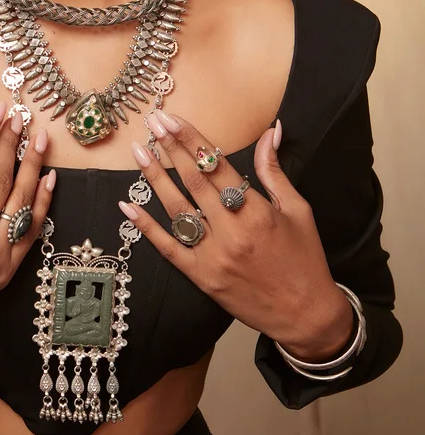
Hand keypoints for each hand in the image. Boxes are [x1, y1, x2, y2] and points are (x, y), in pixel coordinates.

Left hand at [120, 110, 353, 359]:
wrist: (306, 315)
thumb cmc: (305, 258)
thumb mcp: (297, 210)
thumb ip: (274, 171)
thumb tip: (269, 131)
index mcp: (257, 213)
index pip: (217, 167)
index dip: (193, 140)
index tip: (173, 119)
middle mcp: (232, 232)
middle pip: (194, 182)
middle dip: (171, 149)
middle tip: (152, 124)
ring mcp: (213, 256)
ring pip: (177, 210)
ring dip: (155, 179)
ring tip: (138, 152)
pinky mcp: (202, 277)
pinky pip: (168, 248)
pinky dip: (146, 227)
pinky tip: (127, 206)